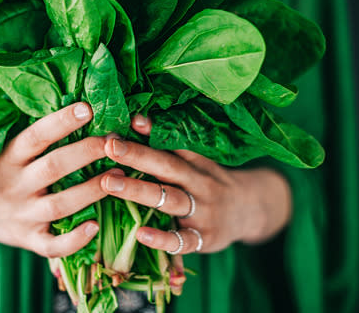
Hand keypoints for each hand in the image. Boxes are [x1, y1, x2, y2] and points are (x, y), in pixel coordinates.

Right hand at [0, 102, 119, 256]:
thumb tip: (75, 100)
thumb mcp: (4, 148)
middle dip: (86, 152)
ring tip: (119, 175)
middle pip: (53, 168)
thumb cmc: (0, 170)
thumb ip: (33, 133)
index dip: (61, 122)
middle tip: (114, 141)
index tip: (88, 107)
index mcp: (6, 157)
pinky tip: (96, 227)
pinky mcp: (28, 240)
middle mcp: (14, 186)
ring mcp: (21, 215)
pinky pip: (52, 245)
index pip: (35, 136)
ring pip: (59, 205)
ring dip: (91, 191)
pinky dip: (74, 240)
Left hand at [99, 115, 291, 254]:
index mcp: (196, 162)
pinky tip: (140, 234)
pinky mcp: (204, 239)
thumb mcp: (195, 162)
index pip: (172, 144)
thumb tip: (135, 119)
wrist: (249, 211)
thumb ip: (166, 145)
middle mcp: (200, 183)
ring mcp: (203, 212)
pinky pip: (182, 241)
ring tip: (109, 183)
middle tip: (109, 147)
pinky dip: (162, 239)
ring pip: (170, 200)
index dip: (149, 133)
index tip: (123, 124)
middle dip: (137, 156)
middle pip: (168, 167)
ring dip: (139, 191)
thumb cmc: (208, 183)